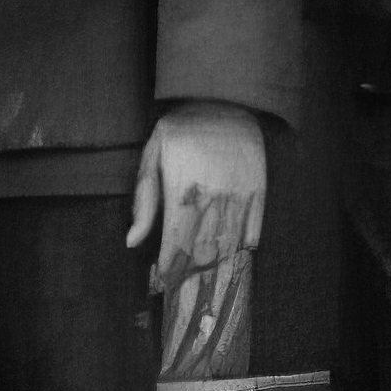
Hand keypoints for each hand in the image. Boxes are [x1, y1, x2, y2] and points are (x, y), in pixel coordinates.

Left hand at [128, 101, 265, 289]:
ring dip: (215, 270)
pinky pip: (254, 234)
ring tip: (206, 282)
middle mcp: (212, 200)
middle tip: (184, 292)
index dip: (168, 272)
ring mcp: (239, 198)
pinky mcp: (259, 194)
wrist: (223, 99)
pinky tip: (231, 258)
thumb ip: (144, 201)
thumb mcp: (153, 156)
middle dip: (191, 276)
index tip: (162, 284)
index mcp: (182, 193)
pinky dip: (242, 250)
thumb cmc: (181, 129)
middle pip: (202, 255)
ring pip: (228, 249)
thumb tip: (131, 242)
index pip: (175, 248)